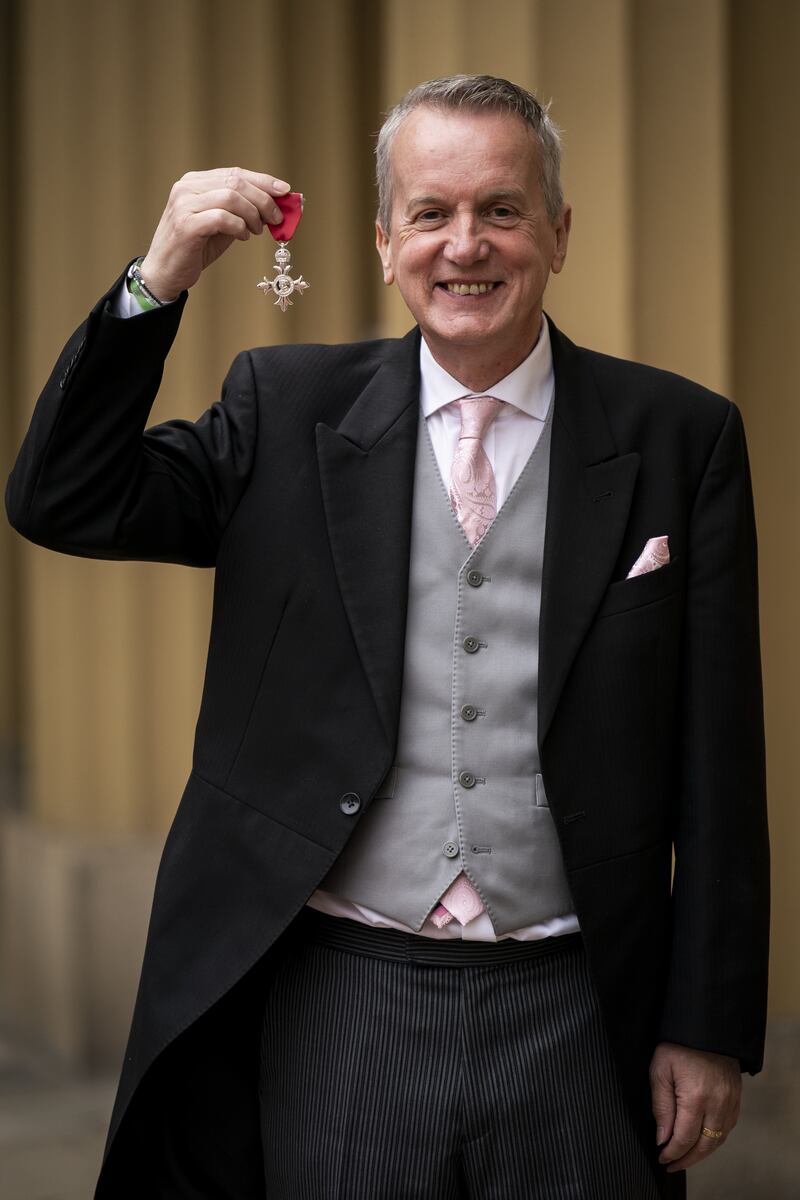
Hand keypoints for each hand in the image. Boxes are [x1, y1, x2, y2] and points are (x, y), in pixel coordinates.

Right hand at [139, 168, 290, 300]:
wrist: (165, 272)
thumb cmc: (196, 248)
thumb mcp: (223, 225)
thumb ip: (243, 212)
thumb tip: (275, 206)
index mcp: (195, 182)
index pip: (235, 173)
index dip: (263, 180)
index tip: (285, 190)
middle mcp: (187, 187)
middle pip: (236, 182)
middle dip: (263, 200)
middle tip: (277, 219)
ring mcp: (184, 205)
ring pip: (231, 197)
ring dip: (252, 215)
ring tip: (256, 231)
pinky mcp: (186, 225)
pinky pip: (222, 218)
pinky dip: (239, 227)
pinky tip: (243, 237)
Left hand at [650, 1041, 740, 1172]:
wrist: (705, 1026)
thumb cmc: (677, 1046)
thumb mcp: (659, 1071)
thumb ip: (661, 1107)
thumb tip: (662, 1138)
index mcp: (696, 1097)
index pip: (685, 1138)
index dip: (672, 1152)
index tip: (662, 1158)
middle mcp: (717, 1103)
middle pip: (704, 1145)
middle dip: (687, 1159)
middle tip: (671, 1165)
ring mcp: (730, 1101)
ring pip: (718, 1139)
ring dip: (702, 1153)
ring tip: (685, 1157)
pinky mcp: (736, 1097)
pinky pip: (727, 1128)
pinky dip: (714, 1139)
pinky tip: (702, 1141)